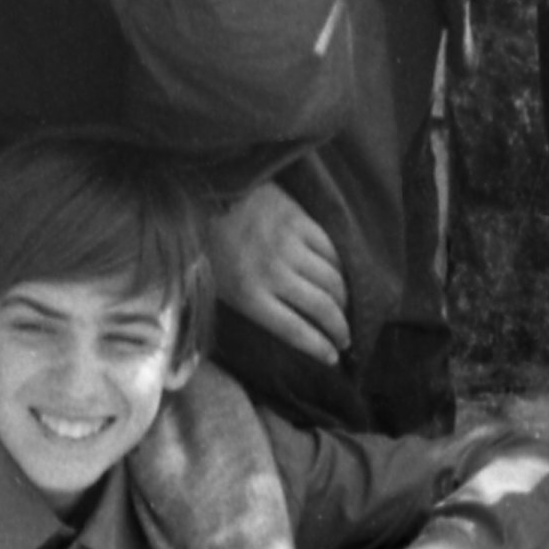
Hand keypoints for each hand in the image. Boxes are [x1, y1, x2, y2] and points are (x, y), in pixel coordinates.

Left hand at [206, 181, 349, 364]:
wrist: (202, 189)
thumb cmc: (205, 243)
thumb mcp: (211, 285)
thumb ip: (239, 309)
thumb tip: (264, 339)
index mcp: (248, 294)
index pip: (296, 330)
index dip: (320, 348)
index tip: (333, 359)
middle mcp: (272, 272)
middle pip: (322, 308)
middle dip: (340, 330)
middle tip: (346, 340)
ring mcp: (288, 243)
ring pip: (333, 280)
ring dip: (344, 300)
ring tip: (344, 310)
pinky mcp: (298, 219)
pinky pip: (330, 249)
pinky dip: (340, 266)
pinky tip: (340, 276)